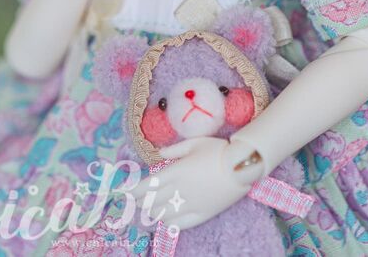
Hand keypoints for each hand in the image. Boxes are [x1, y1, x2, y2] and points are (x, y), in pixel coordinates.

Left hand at [132, 136, 263, 230]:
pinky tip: (166, 219)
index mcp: (176, 171)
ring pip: (163, 215)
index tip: (125, 192)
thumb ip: (174, 150)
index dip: (134, 190)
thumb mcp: (194, 143)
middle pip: (152, 202)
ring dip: (152, 213)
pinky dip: (170, 222)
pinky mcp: (202, 214)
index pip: (147, 185)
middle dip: (140, 202)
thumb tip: (158, 155)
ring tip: (148, 210)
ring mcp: (191, 204)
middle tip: (134, 201)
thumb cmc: (218, 150)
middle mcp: (180, 190)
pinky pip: (180, 224)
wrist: (241, 165)